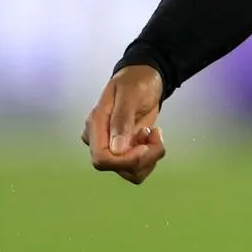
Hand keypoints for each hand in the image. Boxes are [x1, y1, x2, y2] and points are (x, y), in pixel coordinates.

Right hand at [82, 65, 165, 184]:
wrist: (145, 79)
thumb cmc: (135, 82)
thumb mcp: (130, 95)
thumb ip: (122, 120)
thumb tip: (117, 150)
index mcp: (96, 125)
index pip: (101, 158)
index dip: (124, 160)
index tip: (144, 146)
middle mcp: (101, 140)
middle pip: (118, 168)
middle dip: (143, 158)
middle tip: (155, 135)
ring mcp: (114, 148)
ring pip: (131, 172)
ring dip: (150, 157)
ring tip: (154, 133)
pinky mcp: (127, 151)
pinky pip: (140, 167)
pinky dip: (152, 156)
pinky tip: (152, 136)